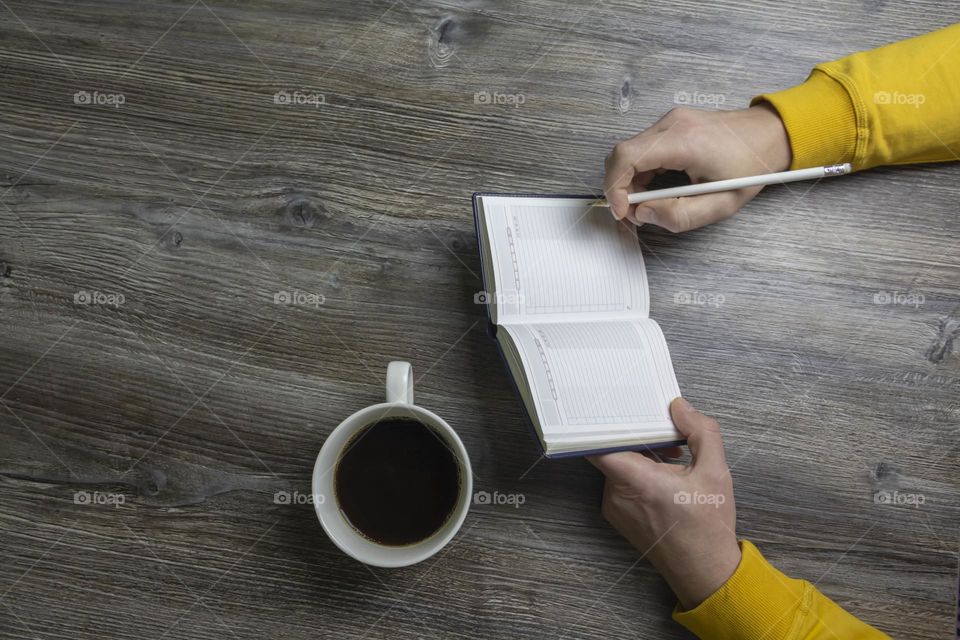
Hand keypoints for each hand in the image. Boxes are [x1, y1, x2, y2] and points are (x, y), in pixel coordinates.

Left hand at [588, 398, 739, 610]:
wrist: (704, 572)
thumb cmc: (707, 527)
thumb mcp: (715, 472)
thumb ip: (700, 432)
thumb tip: (679, 407)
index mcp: (634, 480)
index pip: (596, 444)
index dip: (601, 423)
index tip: (613, 408)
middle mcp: (616, 493)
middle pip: (612, 450)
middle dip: (638, 436)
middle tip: (665, 432)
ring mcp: (614, 506)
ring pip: (619, 466)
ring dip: (642, 456)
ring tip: (674, 458)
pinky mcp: (618, 515)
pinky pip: (622, 483)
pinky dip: (640, 473)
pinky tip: (667, 476)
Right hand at [603, 104, 791, 230]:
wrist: (772, 135)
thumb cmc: (751, 166)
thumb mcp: (719, 204)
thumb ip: (678, 216)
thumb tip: (643, 213)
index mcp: (683, 140)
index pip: (626, 157)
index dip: (615, 187)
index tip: (622, 211)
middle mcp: (672, 124)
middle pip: (622, 155)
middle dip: (621, 188)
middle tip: (636, 212)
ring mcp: (670, 121)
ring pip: (630, 153)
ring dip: (632, 182)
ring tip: (653, 202)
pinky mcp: (672, 124)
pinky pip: (643, 149)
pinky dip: (642, 172)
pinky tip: (659, 187)